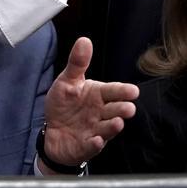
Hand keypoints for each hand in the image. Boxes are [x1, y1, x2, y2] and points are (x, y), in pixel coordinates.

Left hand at [42, 37, 138, 168]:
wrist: (53, 133)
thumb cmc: (65, 106)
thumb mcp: (67, 82)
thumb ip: (77, 64)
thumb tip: (84, 40)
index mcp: (98, 95)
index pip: (113, 91)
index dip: (123, 91)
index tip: (133, 91)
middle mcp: (100, 113)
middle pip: (114, 110)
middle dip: (122, 110)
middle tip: (128, 108)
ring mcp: (95, 131)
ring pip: (107, 129)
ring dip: (112, 127)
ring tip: (117, 123)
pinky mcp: (86, 146)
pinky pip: (92, 146)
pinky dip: (95, 144)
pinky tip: (96, 141)